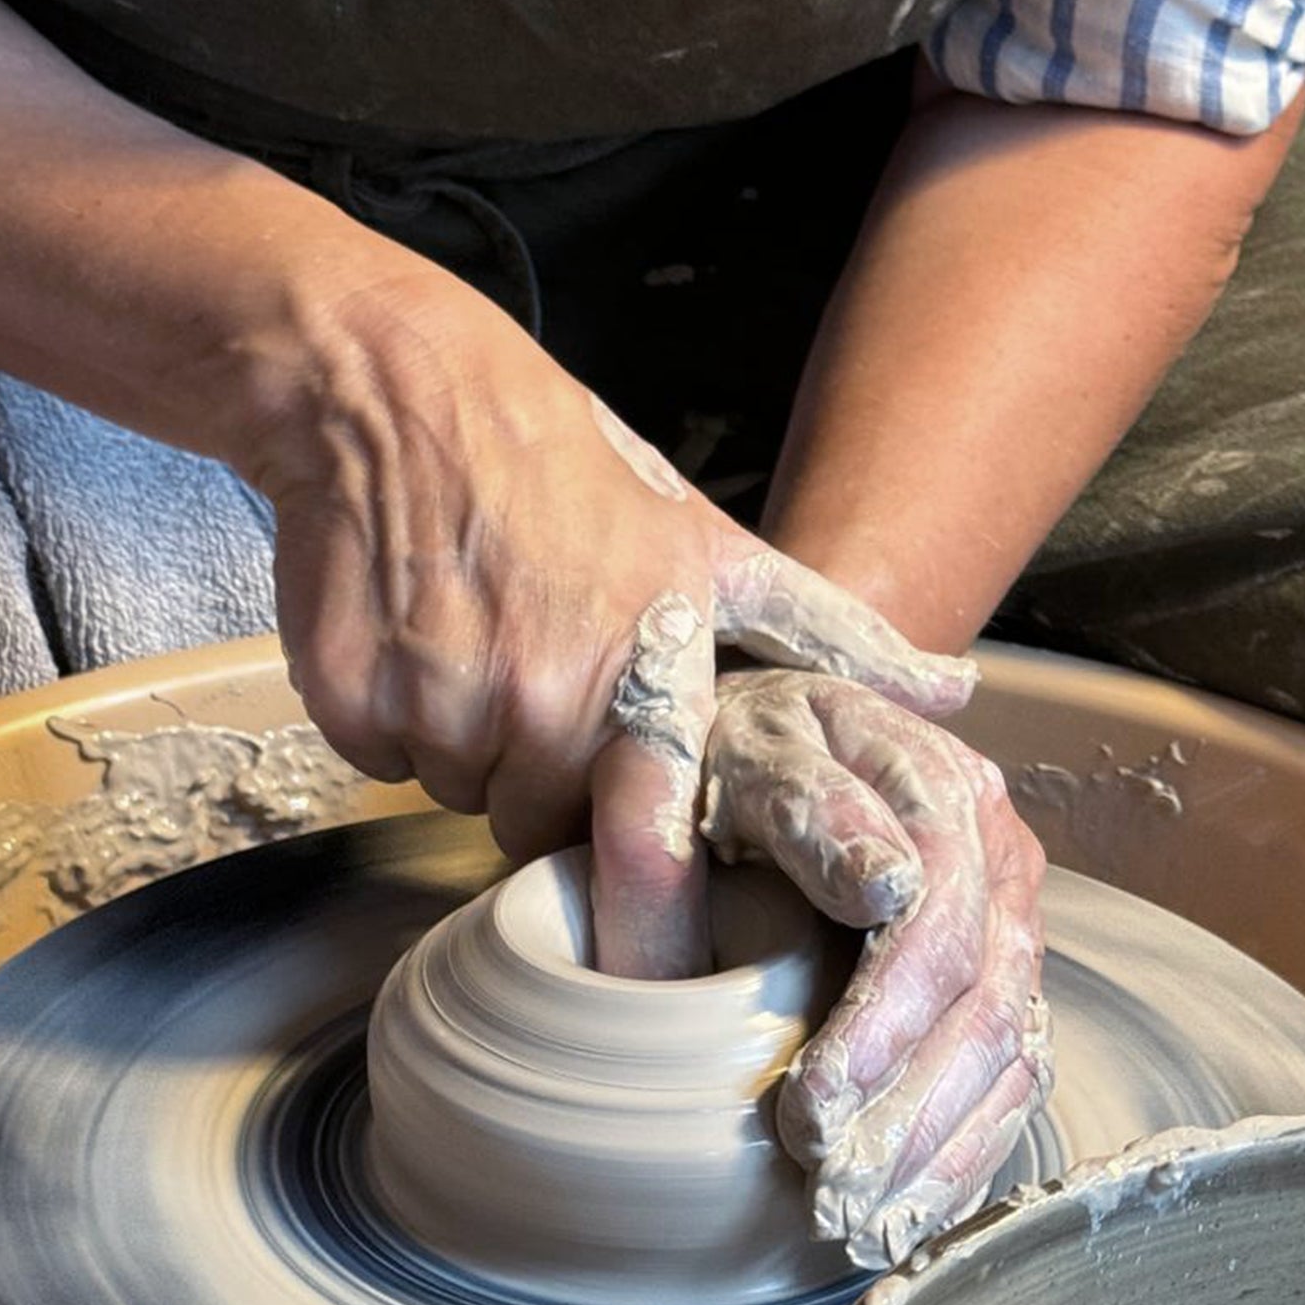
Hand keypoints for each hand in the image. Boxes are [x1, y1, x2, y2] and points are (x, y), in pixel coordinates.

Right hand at [243, 247, 974, 976]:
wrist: (397, 394)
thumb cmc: (565, 469)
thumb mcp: (709, 541)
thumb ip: (826, 633)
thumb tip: (953, 689)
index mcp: (642, 681)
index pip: (646, 846)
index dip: (641, 884)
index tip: (641, 909)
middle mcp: (541, 706)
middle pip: (537, 823)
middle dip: (541, 771)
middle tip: (541, 672)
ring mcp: (439, 705)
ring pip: (457, 792)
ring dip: (464, 741)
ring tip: (477, 637)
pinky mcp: (351, 701)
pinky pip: (380, 760)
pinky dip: (387, 715)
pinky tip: (413, 633)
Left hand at [701, 669, 1050, 1267]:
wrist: (756, 731)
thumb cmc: (728, 750)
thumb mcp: (741, 758)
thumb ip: (805, 813)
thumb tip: (885, 884)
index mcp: (932, 783)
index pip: (934, 924)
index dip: (878, 1028)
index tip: (809, 1109)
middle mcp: (993, 845)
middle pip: (983, 1001)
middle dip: (907, 1111)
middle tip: (828, 1190)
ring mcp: (1009, 910)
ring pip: (1008, 1047)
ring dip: (938, 1147)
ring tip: (861, 1218)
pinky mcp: (1004, 966)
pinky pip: (1014, 1069)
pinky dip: (967, 1148)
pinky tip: (913, 1205)